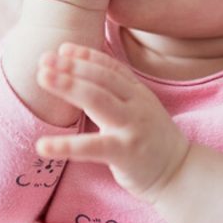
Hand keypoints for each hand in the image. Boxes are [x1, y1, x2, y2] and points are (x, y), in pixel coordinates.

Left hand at [34, 42, 190, 202]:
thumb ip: (116, 92)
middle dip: (71, 67)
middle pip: (101, 79)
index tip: (62, 48)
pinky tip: (42, 146)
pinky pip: (93, 146)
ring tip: (42, 77)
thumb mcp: (138, 109)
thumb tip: (84, 74)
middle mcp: (137, 105)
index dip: (86, 56)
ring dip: (68, 86)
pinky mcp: (127, 153)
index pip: (111, 68)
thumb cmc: (151, 141)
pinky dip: (67, 145)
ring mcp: (133, 127)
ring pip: (98, 100)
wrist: (181, 173)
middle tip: (44, 59)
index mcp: (138, 93)